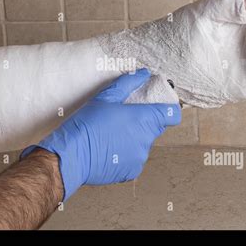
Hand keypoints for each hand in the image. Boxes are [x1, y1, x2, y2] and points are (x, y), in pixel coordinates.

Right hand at [21, 69, 180, 200]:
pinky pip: (134, 159)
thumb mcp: (106, 98)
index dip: (168, 109)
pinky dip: (125, 154)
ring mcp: (140, 157)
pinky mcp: (132, 171)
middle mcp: (147, 139)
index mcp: (144, 118)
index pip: (173, 114)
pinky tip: (108, 150)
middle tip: (123, 119)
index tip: (159, 107)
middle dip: (144, 123)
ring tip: (111, 136)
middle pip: (156, 128)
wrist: (72, 155)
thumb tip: (143, 73)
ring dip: (133, 139)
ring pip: (143, 144)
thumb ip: (128, 83)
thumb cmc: (87, 124)